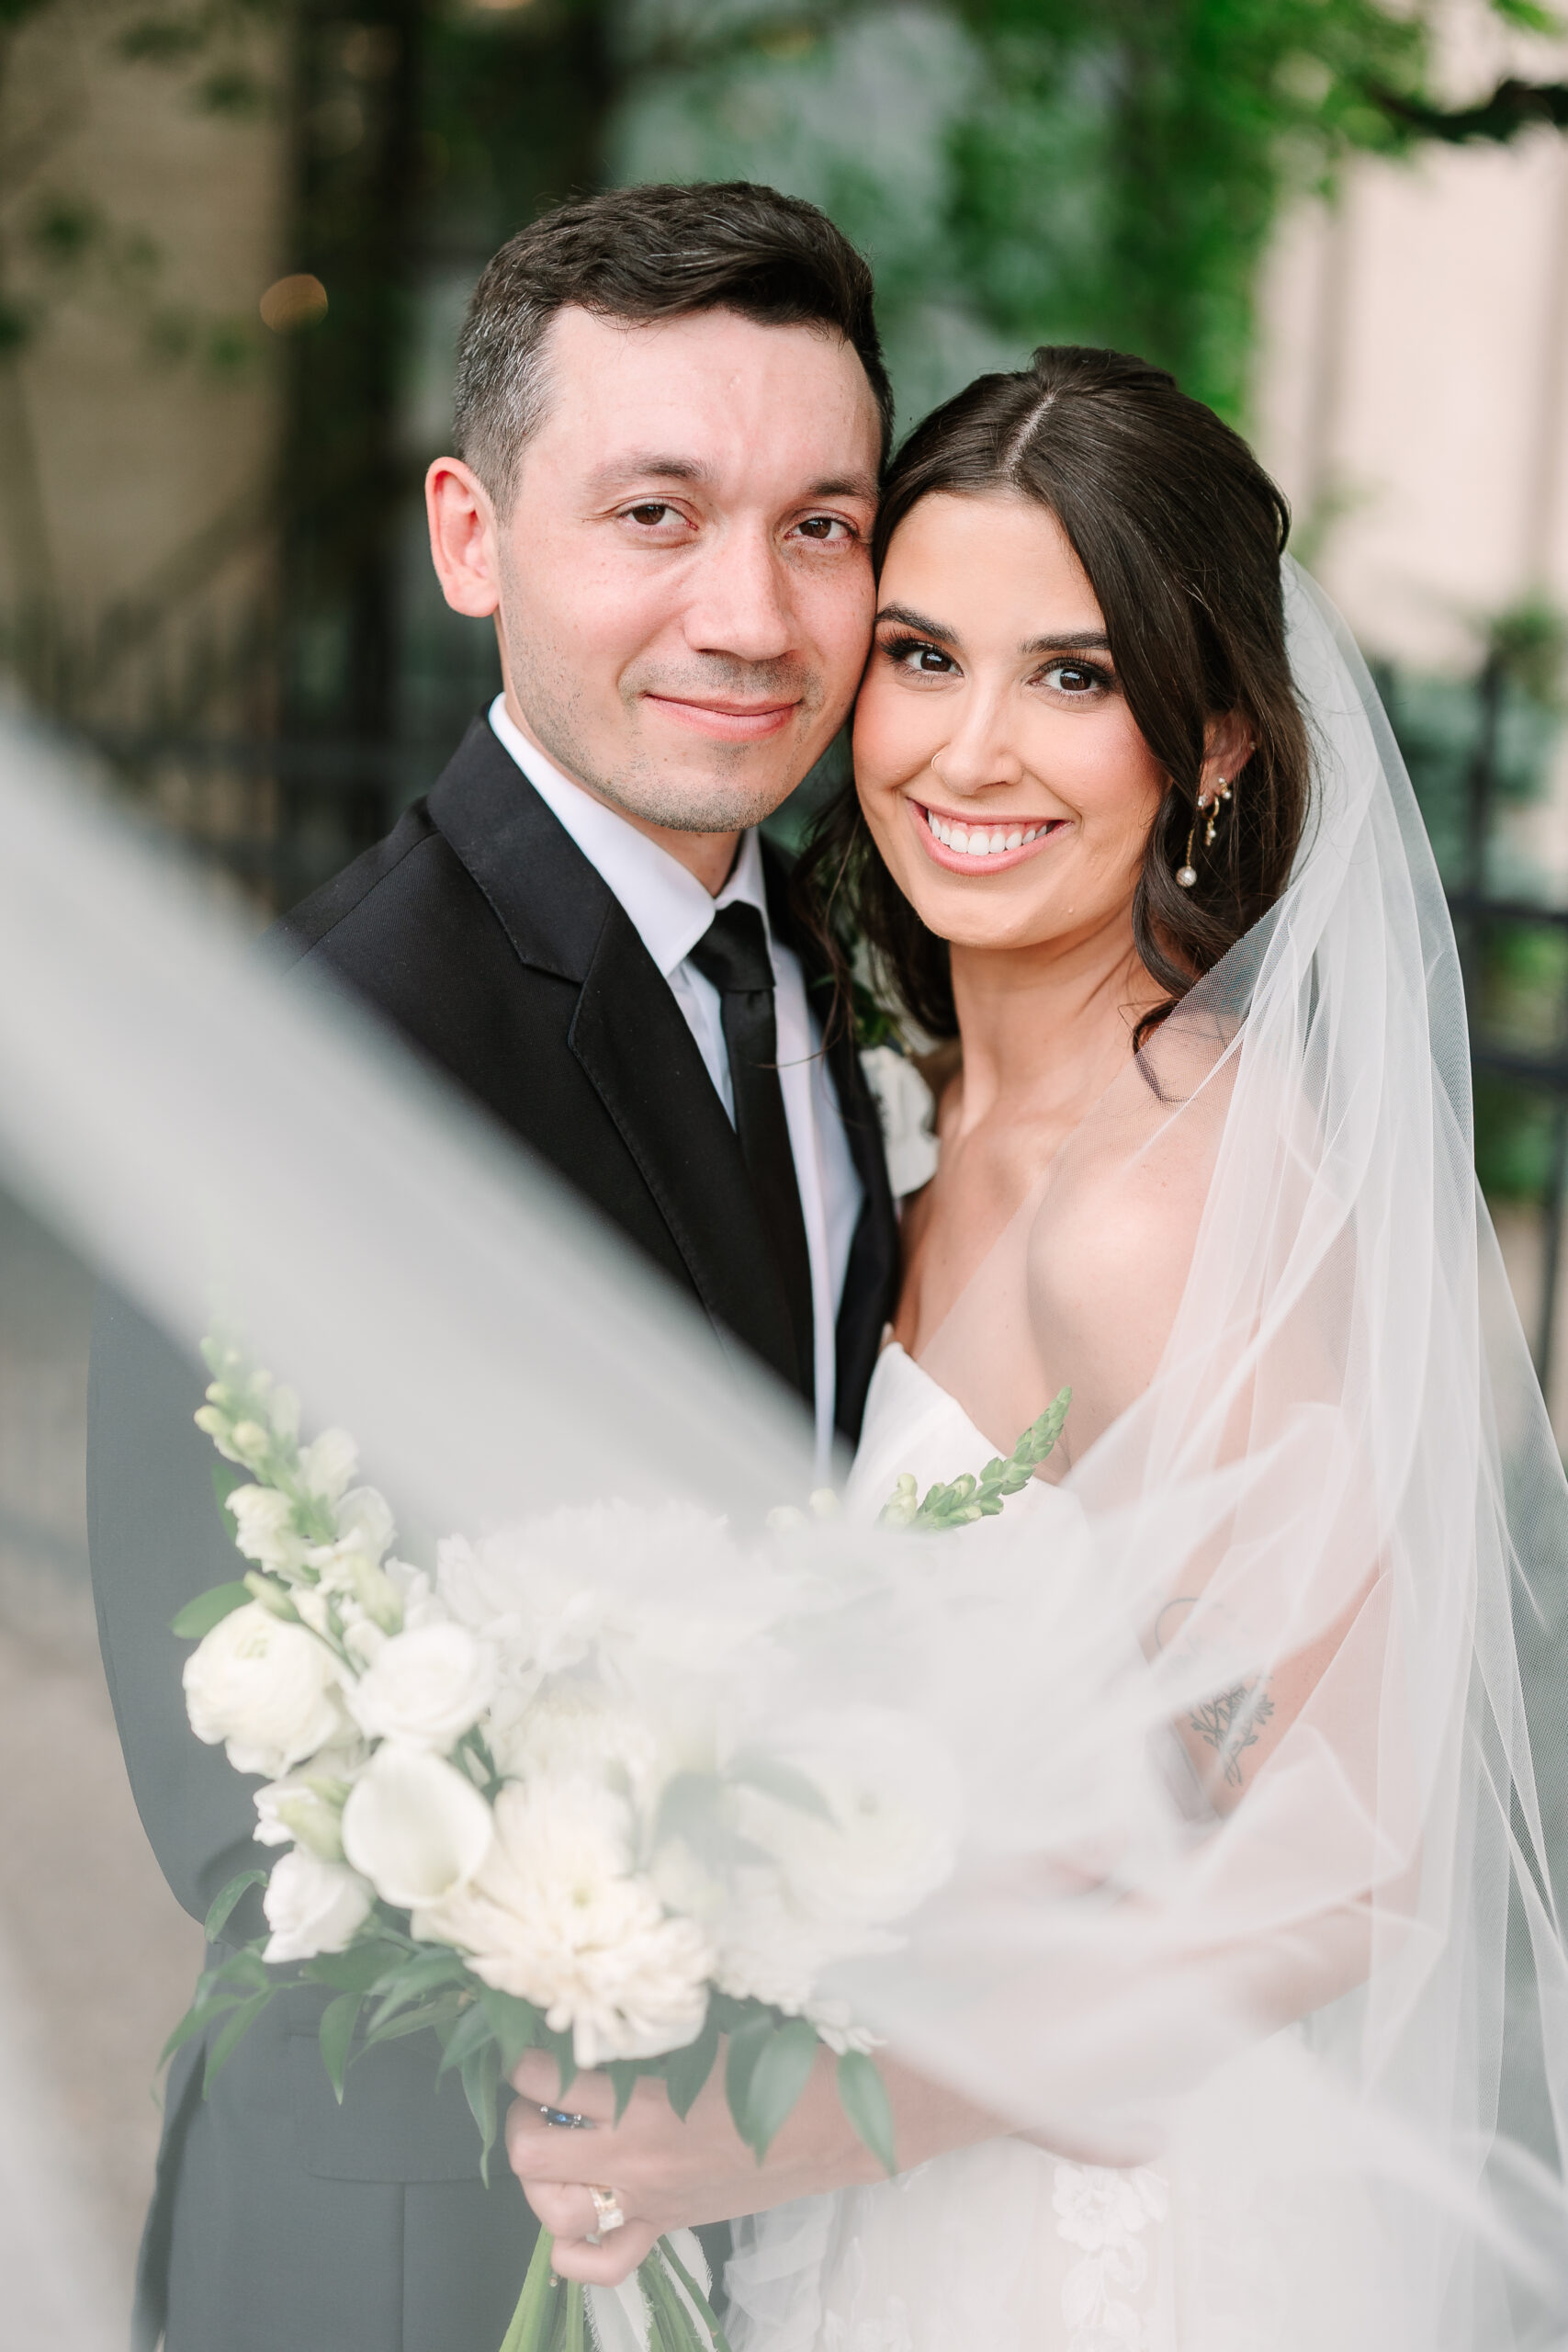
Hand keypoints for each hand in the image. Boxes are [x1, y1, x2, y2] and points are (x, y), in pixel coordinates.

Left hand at [506, 2042, 1001, 2286]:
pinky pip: (601, 2260)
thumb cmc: (791, 2053)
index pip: (544, 2078)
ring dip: (541, 2170)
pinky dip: (575, 2241)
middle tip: (538, 2081)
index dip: (524, 2048)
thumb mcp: (719, 2012)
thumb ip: (660, 2001)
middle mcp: (638, 2160)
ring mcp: (652, 2201)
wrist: (852, 2118)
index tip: (532, 2024)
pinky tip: (579, 2203)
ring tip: (556, 2131)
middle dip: (519, 2111)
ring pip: (550, 2210)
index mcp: (647, 2101)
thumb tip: (616, 1959)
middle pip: (528, 2150)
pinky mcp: (673, 2224)